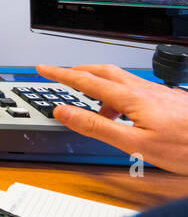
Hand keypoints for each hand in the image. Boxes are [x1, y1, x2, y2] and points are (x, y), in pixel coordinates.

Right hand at [37, 63, 187, 174]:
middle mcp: (144, 90)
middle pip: (103, 72)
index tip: (43, 69)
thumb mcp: (135, 144)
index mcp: (131, 98)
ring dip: (100, 86)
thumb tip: (65, 111)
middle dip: (78, 71)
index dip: (61, 74)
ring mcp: (159, 93)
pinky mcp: (170, 100)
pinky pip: (136, 90)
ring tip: (94, 108)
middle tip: (61, 76)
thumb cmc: (187, 147)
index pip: (86, 80)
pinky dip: (120, 97)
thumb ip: (97, 127)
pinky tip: (127, 115)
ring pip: (121, 80)